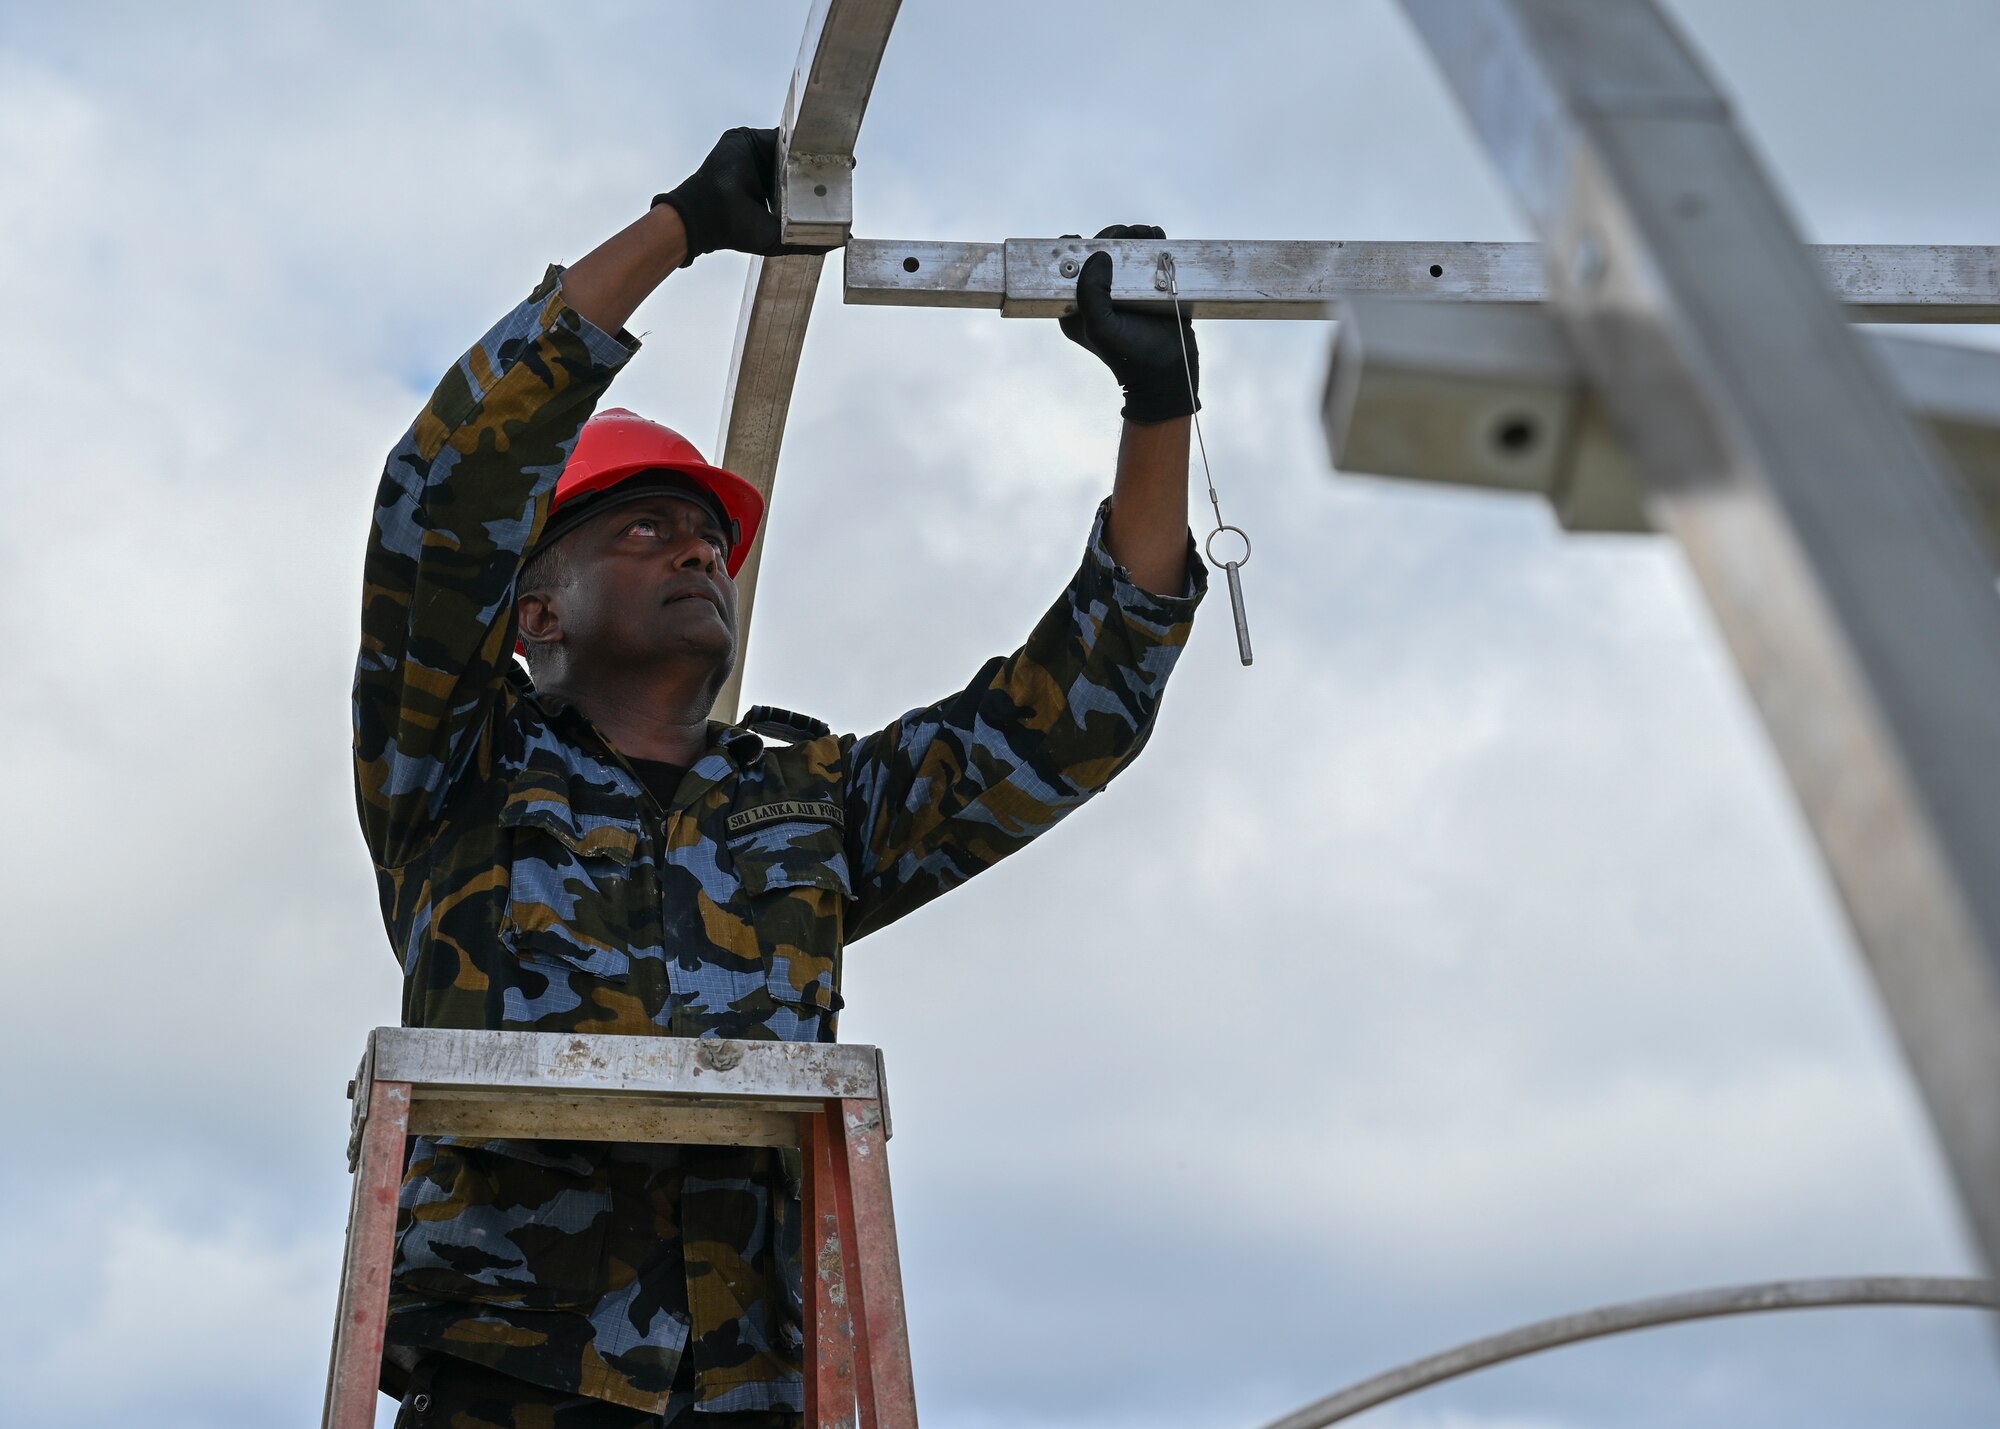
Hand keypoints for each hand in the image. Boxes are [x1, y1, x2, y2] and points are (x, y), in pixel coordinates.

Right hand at [653, 128, 828, 264]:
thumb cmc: (739, 230)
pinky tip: (810, 135)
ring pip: (789, 145)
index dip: (823, 182)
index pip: (803, 185)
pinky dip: (792, 132)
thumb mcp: (780, 241)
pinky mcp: (748, 139)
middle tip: (844, 160)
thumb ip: (810, 240)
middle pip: (798, 162)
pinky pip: (776, 132)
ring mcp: (757, 155)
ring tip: (832, 145)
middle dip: (819, 161)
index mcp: (775, 196)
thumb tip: (844, 241)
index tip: (845, 178)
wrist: (711, 211)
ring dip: (808, 145)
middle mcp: (767, 174)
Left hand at [1059, 224, 1198, 423]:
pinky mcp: (1150, 288)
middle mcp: (1100, 294)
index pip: (1068, 268)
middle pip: (1101, 252)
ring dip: (1135, 236)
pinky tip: (1158, 238)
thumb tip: (1099, 255)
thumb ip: (1091, 293)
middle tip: (1128, 232)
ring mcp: (1125, 290)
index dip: (1075, 248)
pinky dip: (1154, 243)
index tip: (1087, 239)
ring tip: (1148, 234)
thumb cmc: (1129, 357)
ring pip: (1126, 252)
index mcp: (1077, 305)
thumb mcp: (1100, 328)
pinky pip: (1149, 258)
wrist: (1168, 374)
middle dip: (1113, 237)